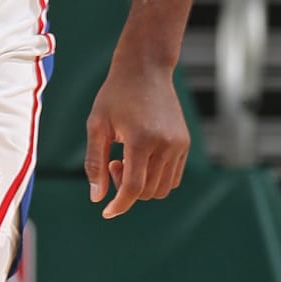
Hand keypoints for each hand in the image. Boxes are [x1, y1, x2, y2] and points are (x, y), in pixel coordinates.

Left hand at [85, 51, 188, 217]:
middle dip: (126, 189)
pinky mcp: (185, 143)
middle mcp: (165, 145)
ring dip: (142, 185)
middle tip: (113, 163)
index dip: (119, 204)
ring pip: (163, 188)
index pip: (133, 188)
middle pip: (148, 191)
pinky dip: (156, 179)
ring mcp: (179, 145)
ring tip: (126, 159)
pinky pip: (173, 177)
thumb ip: (95, 162)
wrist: (145, 69)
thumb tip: (96, 198)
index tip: (107, 212)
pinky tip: (141, 159)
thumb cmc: (115, 95)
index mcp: (141, 140)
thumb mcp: (97, 125)